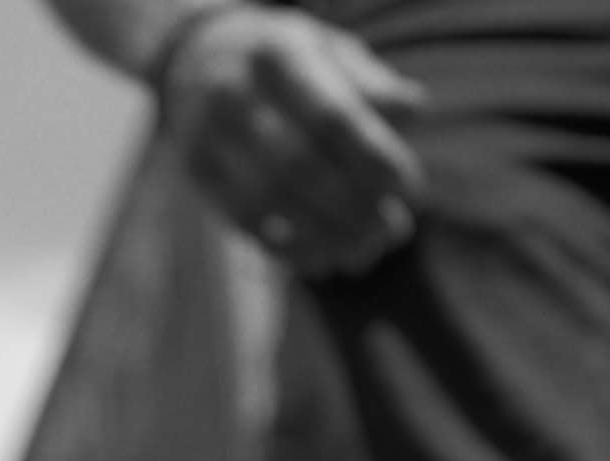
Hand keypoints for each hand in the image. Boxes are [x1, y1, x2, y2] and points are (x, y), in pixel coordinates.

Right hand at [160, 4, 426, 275]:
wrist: (197, 59)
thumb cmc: (287, 63)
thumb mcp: (330, 53)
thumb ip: (371, 84)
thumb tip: (414, 112)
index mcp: (278, 55)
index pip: (331, 118)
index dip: (373, 160)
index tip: (410, 191)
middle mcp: (233, 93)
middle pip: (298, 165)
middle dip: (351, 207)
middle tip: (392, 233)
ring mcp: (205, 135)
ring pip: (267, 201)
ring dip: (322, 236)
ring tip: (363, 254)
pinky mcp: (195, 172)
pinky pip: (242, 221)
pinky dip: (287, 248)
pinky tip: (321, 259)